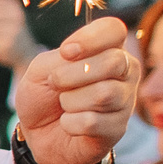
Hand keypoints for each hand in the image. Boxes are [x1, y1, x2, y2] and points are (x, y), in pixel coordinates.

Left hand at [13, 15, 134, 163]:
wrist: (37, 134)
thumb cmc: (43, 96)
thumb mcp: (41, 69)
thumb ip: (60, 58)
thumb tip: (77, 59)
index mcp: (108, 48)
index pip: (114, 29)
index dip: (89, 38)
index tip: (66, 52)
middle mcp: (125, 71)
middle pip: (114, 62)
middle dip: (73, 74)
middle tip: (56, 83)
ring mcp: (125, 100)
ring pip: (104, 94)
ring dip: (70, 100)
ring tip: (64, 105)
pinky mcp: (117, 129)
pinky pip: (92, 122)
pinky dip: (69, 123)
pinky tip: (69, 123)